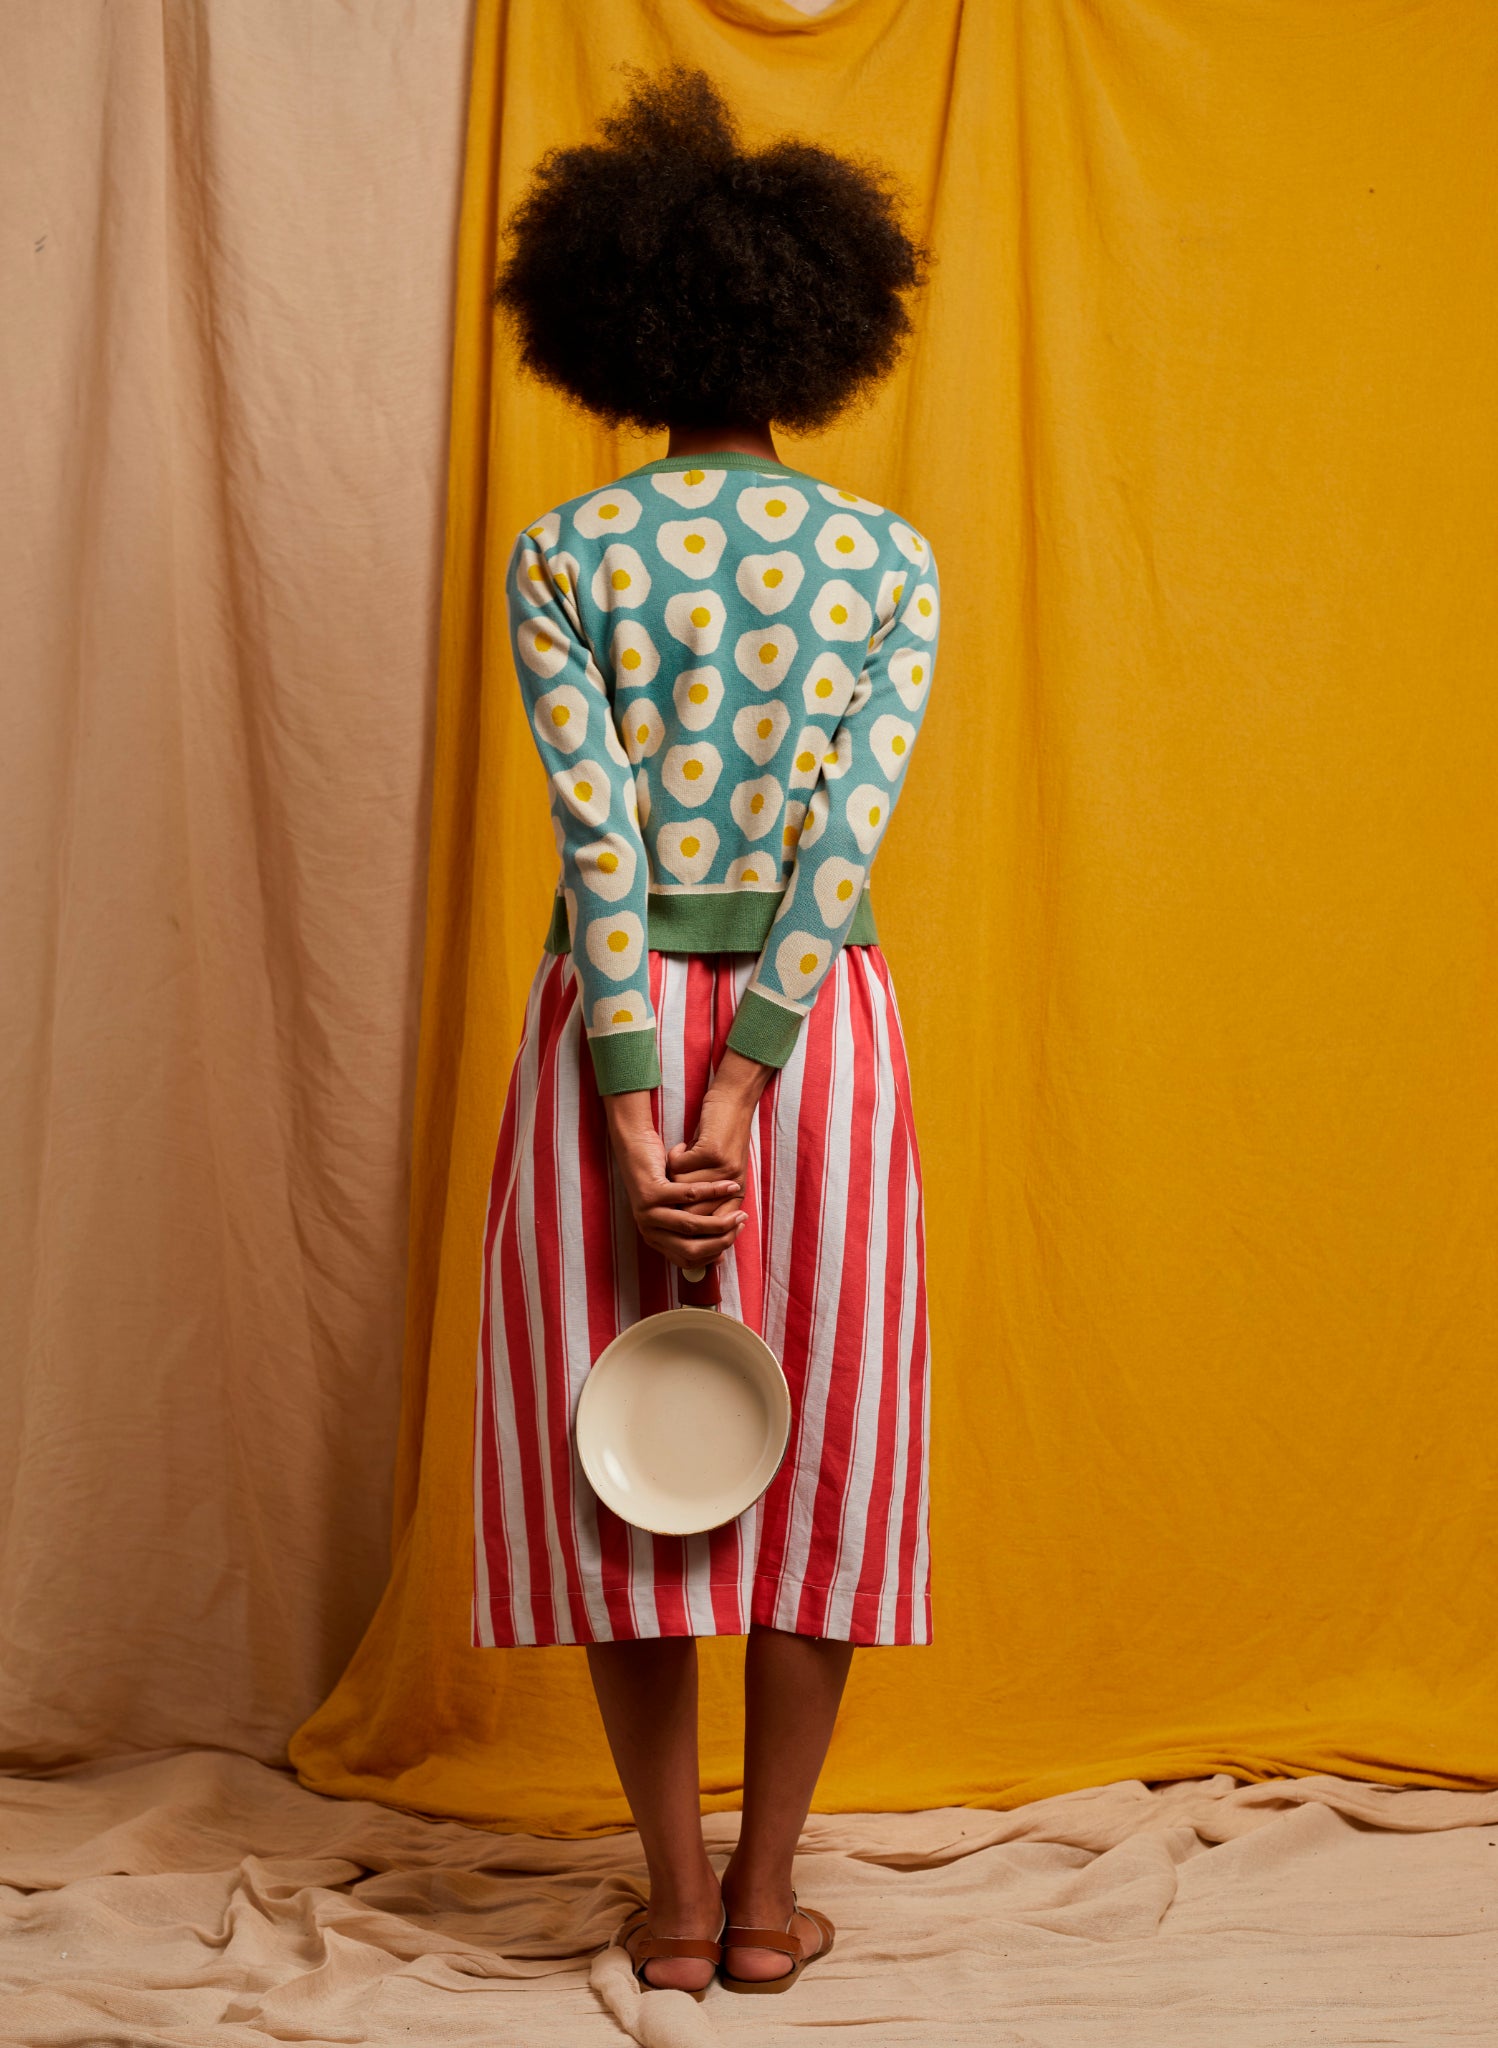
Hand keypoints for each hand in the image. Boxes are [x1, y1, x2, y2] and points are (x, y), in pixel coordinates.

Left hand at [603, 1090, 746, 1269]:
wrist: (635, 1147)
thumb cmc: (660, 1177)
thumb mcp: (675, 1209)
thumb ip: (693, 1230)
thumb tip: (720, 1256)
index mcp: (655, 1238)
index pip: (688, 1260)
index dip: (713, 1253)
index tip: (732, 1237)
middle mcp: (649, 1230)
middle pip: (691, 1248)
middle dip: (721, 1239)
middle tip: (740, 1224)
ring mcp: (648, 1213)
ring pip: (691, 1225)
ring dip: (720, 1220)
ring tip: (739, 1211)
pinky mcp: (652, 1192)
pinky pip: (689, 1195)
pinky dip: (713, 1192)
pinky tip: (729, 1186)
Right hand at [665, 1048, 776, 1215]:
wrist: (735, 1101)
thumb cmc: (724, 1136)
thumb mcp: (721, 1169)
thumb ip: (712, 1194)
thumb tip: (685, 1220)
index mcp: (737, 1192)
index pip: (710, 1223)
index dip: (689, 1224)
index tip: (672, 1217)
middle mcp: (733, 1184)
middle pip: (693, 1211)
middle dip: (674, 1200)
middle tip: (666, 1185)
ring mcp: (724, 1169)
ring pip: (682, 1188)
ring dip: (673, 1173)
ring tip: (677, 1160)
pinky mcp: (712, 1152)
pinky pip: (678, 1166)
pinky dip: (674, 1155)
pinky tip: (680, 1146)